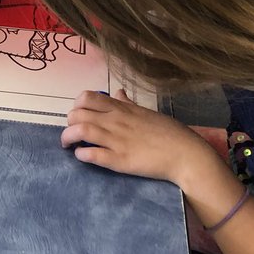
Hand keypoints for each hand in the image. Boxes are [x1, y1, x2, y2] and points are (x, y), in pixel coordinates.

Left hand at [61, 88, 220, 187]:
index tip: (79, 115)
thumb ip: (129, 103)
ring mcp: (116, 140)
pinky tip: (81, 156)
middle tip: (73, 132)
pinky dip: (81, 154)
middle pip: (78, 113)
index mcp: (122, 108)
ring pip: (80, 131)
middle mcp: (115, 121)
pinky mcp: (119, 160)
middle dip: (69, 122)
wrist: (185, 154)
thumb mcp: (147, 112)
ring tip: (69, 145)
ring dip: (68, 137)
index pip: (87, 98)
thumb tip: (118, 93)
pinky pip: (92, 154)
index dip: (77, 105)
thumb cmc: (169, 132)